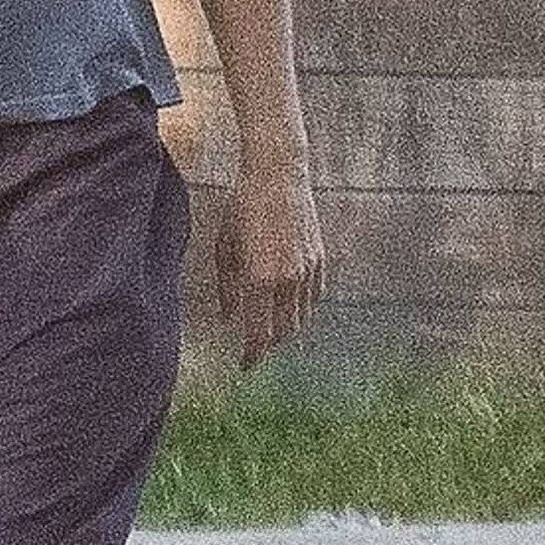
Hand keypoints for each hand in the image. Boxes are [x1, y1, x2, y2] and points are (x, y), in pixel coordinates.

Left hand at [215, 157, 324, 370]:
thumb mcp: (225, 247)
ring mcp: (308, 271)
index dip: (253, 355)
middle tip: (255, 349)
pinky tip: (289, 309)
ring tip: (270, 332)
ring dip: (286, 329)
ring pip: (301, 317)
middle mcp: (288, 279)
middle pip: (284, 332)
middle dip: (269, 345)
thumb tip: (228, 319)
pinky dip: (301, 309)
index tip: (245, 366)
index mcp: (260, 278)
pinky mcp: (320, 260)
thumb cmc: (243, 208)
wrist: (278, 177)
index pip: (259, 333)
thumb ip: (227, 288)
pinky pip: (313, 298)